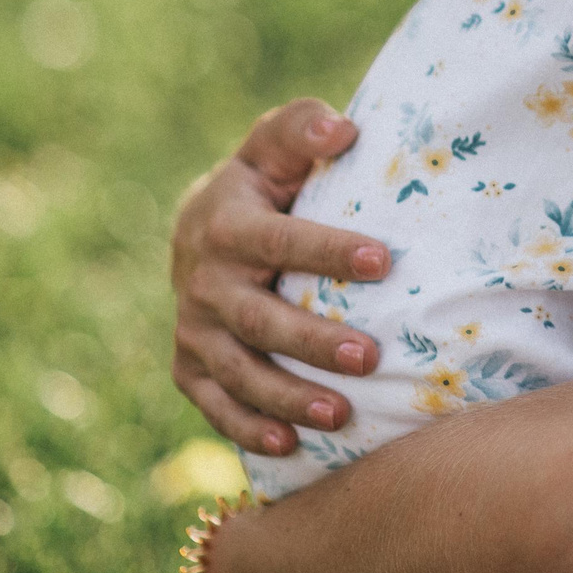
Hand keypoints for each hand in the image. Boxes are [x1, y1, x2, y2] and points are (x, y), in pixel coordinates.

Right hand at [170, 100, 391, 454]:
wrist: (200, 231)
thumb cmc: (263, 183)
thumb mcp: (275, 145)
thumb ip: (303, 128)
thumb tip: (344, 127)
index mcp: (225, 224)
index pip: (279, 241)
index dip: (328, 251)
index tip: (383, 260)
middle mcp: (202, 282)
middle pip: (258, 319)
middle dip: (313, 341)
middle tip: (371, 357)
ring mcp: (193, 330)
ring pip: (238, 371)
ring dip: (288, 396)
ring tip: (343, 414)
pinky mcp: (189, 368)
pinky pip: (214, 405)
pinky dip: (246, 428)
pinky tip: (287, 445)